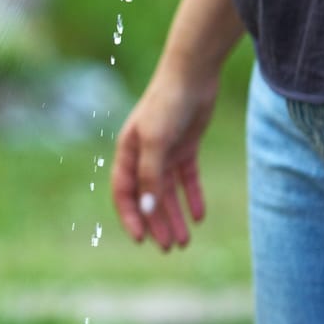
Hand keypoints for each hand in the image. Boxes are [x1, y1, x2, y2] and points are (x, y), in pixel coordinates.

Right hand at [111, 66, 216, 250]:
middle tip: (170, 248)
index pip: (124, 193)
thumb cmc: (167, 104)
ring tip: (185, 241)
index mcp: (127, 152)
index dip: (131, 217)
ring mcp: (165, 152)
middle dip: (158, 224)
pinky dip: (193, 197)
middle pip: (148, 197)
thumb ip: (151, 175)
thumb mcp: (156, 142)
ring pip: (169, 192)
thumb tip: (148, 209)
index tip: (142, 240)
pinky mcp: (186, 147)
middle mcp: (144, 155)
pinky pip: (188, 179)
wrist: (193, 74)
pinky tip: (199, 216)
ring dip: (175, 216)